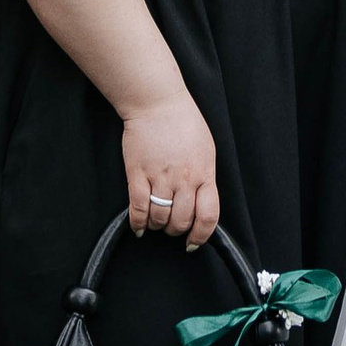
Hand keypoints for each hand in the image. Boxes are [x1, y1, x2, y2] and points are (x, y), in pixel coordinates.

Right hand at [120, 89, 220, 244]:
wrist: (157, 103)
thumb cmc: (184, 123)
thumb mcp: (206, 150)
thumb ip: (205, 177)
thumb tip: (202, 202)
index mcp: (204, 173)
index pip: (208, 216)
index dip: (201, 235)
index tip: (193, 242)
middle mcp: (184, 179)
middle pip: (181, 221)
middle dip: (176, 231)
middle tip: (171, 229)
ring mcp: (160, 177)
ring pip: (160, 217)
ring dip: (157, 226)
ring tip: (156, 222)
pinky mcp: (137, 173)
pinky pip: (138, 207)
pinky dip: (138, 222)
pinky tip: (138, 226)